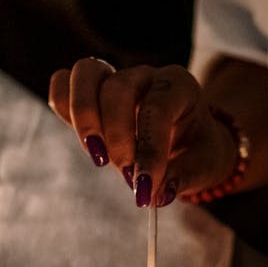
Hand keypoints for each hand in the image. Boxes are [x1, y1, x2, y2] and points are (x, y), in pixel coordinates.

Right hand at [48, 57, 238, 206]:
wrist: (190, 140)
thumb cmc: (197, 149)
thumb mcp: (204, 165)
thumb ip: (183, 177)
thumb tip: (157, 194)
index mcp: (179, 86)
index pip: (158, 108)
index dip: (149, 150)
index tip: (144, 189)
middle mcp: (145, 75)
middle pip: (117, 87)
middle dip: (116, 136)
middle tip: (126, 175)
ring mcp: (115, 77)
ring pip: (85, 73)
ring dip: (84, 118)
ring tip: (97, 156)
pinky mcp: (91, 92)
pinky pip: (63, 85)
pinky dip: (64, 108)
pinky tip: (87, 141)